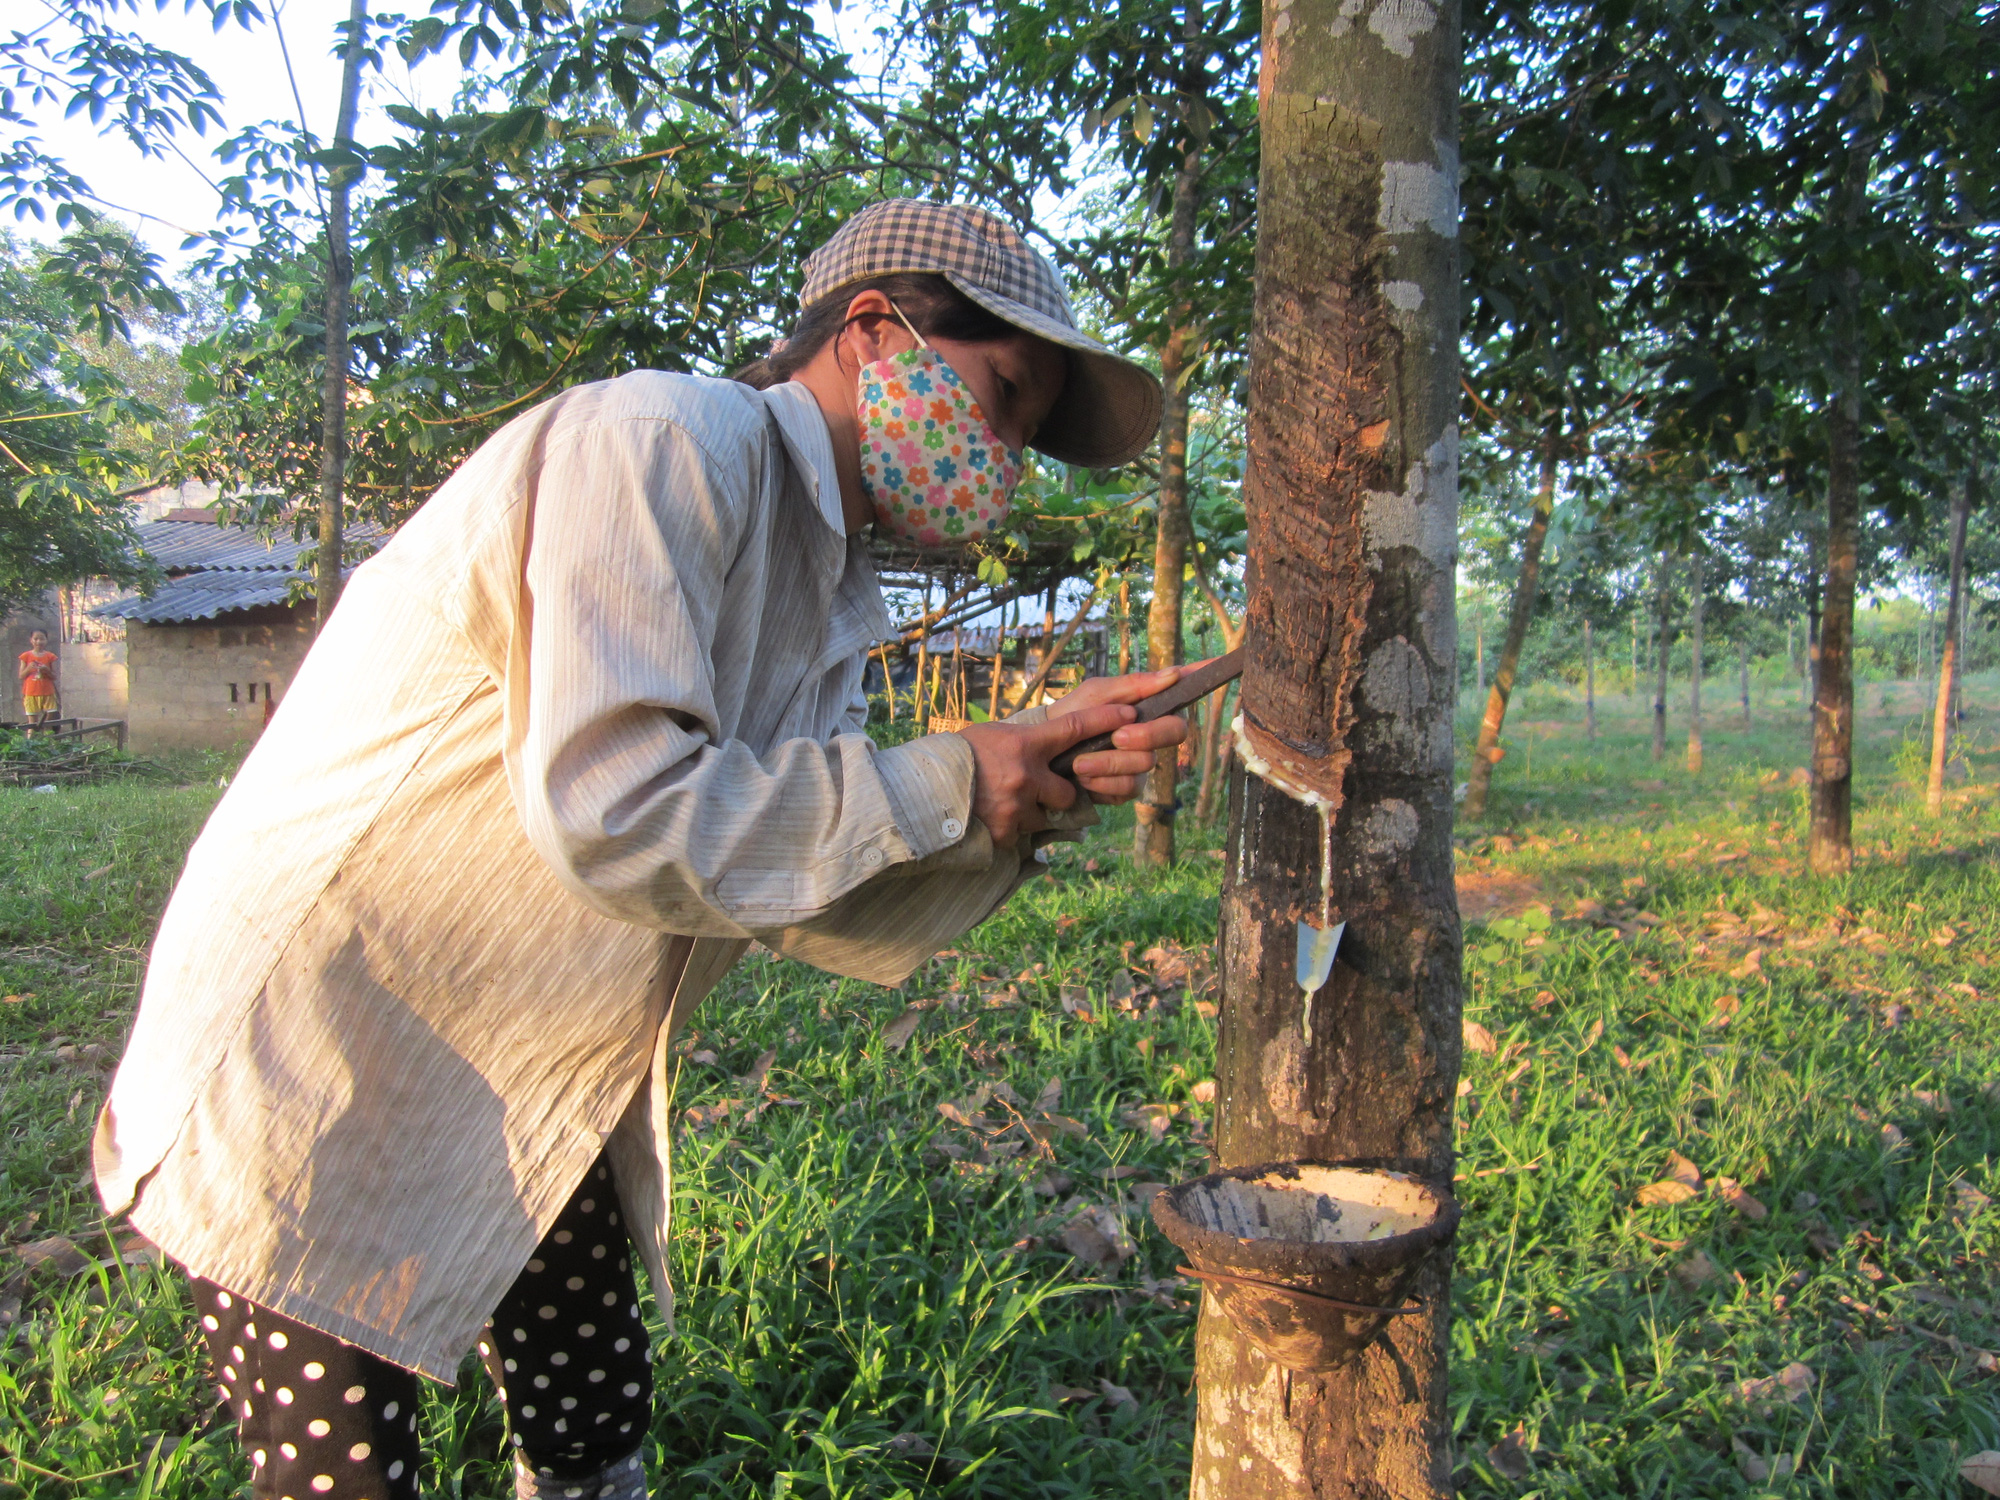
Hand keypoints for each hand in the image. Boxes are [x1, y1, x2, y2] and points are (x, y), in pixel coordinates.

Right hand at [957, 700, 1145, 844]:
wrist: (916, 793)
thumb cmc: (951, 758)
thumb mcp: (988, 737)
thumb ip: (1022, 743)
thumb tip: (1046, 743)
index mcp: (1022, 744)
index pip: (1075, 728)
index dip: (1105, 721)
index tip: (1129, 713)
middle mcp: (1026, 776)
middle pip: (1069, 792)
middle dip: (1060, 796)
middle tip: (1038, 793)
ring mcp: (1017, 808)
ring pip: (1045, 818)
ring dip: (1031, 815)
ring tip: (1000, 806)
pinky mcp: (1005, 834)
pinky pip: (1020, 836)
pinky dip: (1008, 831)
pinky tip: (987, 820)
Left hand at [1044, 665, 1192, 803]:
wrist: (1044, 751)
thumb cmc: (1073, 714)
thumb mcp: (1097, 693)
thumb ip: (1133, 685)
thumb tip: (1173, 673)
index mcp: (1148, 705)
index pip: (1184, 689)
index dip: (1204, 675)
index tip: (1221, 660)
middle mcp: (1153, 734)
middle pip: (1176, 732)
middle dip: (1145, 736)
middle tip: (1116, 737)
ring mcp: (1142, 763)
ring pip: (1146, 764)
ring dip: (1109, 763)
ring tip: (1079, 762)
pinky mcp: (1127, 788)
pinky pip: (1129, 788)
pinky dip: (1102, 783)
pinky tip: (1084, 777)